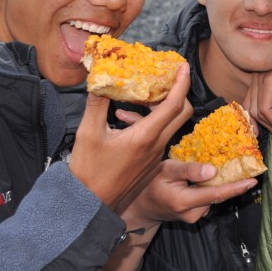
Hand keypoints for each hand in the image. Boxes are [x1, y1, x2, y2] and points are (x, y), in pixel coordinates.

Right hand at [69, 63, 193, 208]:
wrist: (89, 203)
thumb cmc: (88, 171)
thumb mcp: (88, 133)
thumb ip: (97, 104)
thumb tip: (101, 79)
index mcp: (145, 136)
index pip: (173, 104)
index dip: (181, 83)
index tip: (184, 66)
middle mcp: (156, 145)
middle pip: (182, 113)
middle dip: (179, 92)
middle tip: (165, 78)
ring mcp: (155, 154)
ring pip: (171, 124)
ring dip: (165, 106)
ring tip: (145, 94)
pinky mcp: (150, 161)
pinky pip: (161, 135)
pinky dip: (155, 120)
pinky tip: (132, 117)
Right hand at [118, 159, 257, 229]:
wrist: (140, 207)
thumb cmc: (150, 184)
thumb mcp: (165, 171)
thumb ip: (188, 170)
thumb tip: (213, 171)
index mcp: (184, 202)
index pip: (216, 195)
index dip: (236, 187)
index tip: (253, 180)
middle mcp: (193, 213)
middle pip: (219, 195)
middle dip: (233, 182)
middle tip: (246, 166)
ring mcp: (194, 217)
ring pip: (214, 197)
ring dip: (222, 184)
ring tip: (228, 167)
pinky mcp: (196, 215)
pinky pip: (209, 199)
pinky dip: (213, 188)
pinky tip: (211, 177)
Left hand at [244, 51, 271, 139]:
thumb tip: (267, 121)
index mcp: (257, 80)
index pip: (248, 104)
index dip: (252, 121)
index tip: (259, 134)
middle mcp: (256, 79)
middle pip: (251, 109)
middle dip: (263, 126)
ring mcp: (261, 80)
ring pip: (258, 111)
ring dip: (270, 125)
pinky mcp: (269, 83)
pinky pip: (265, 108)